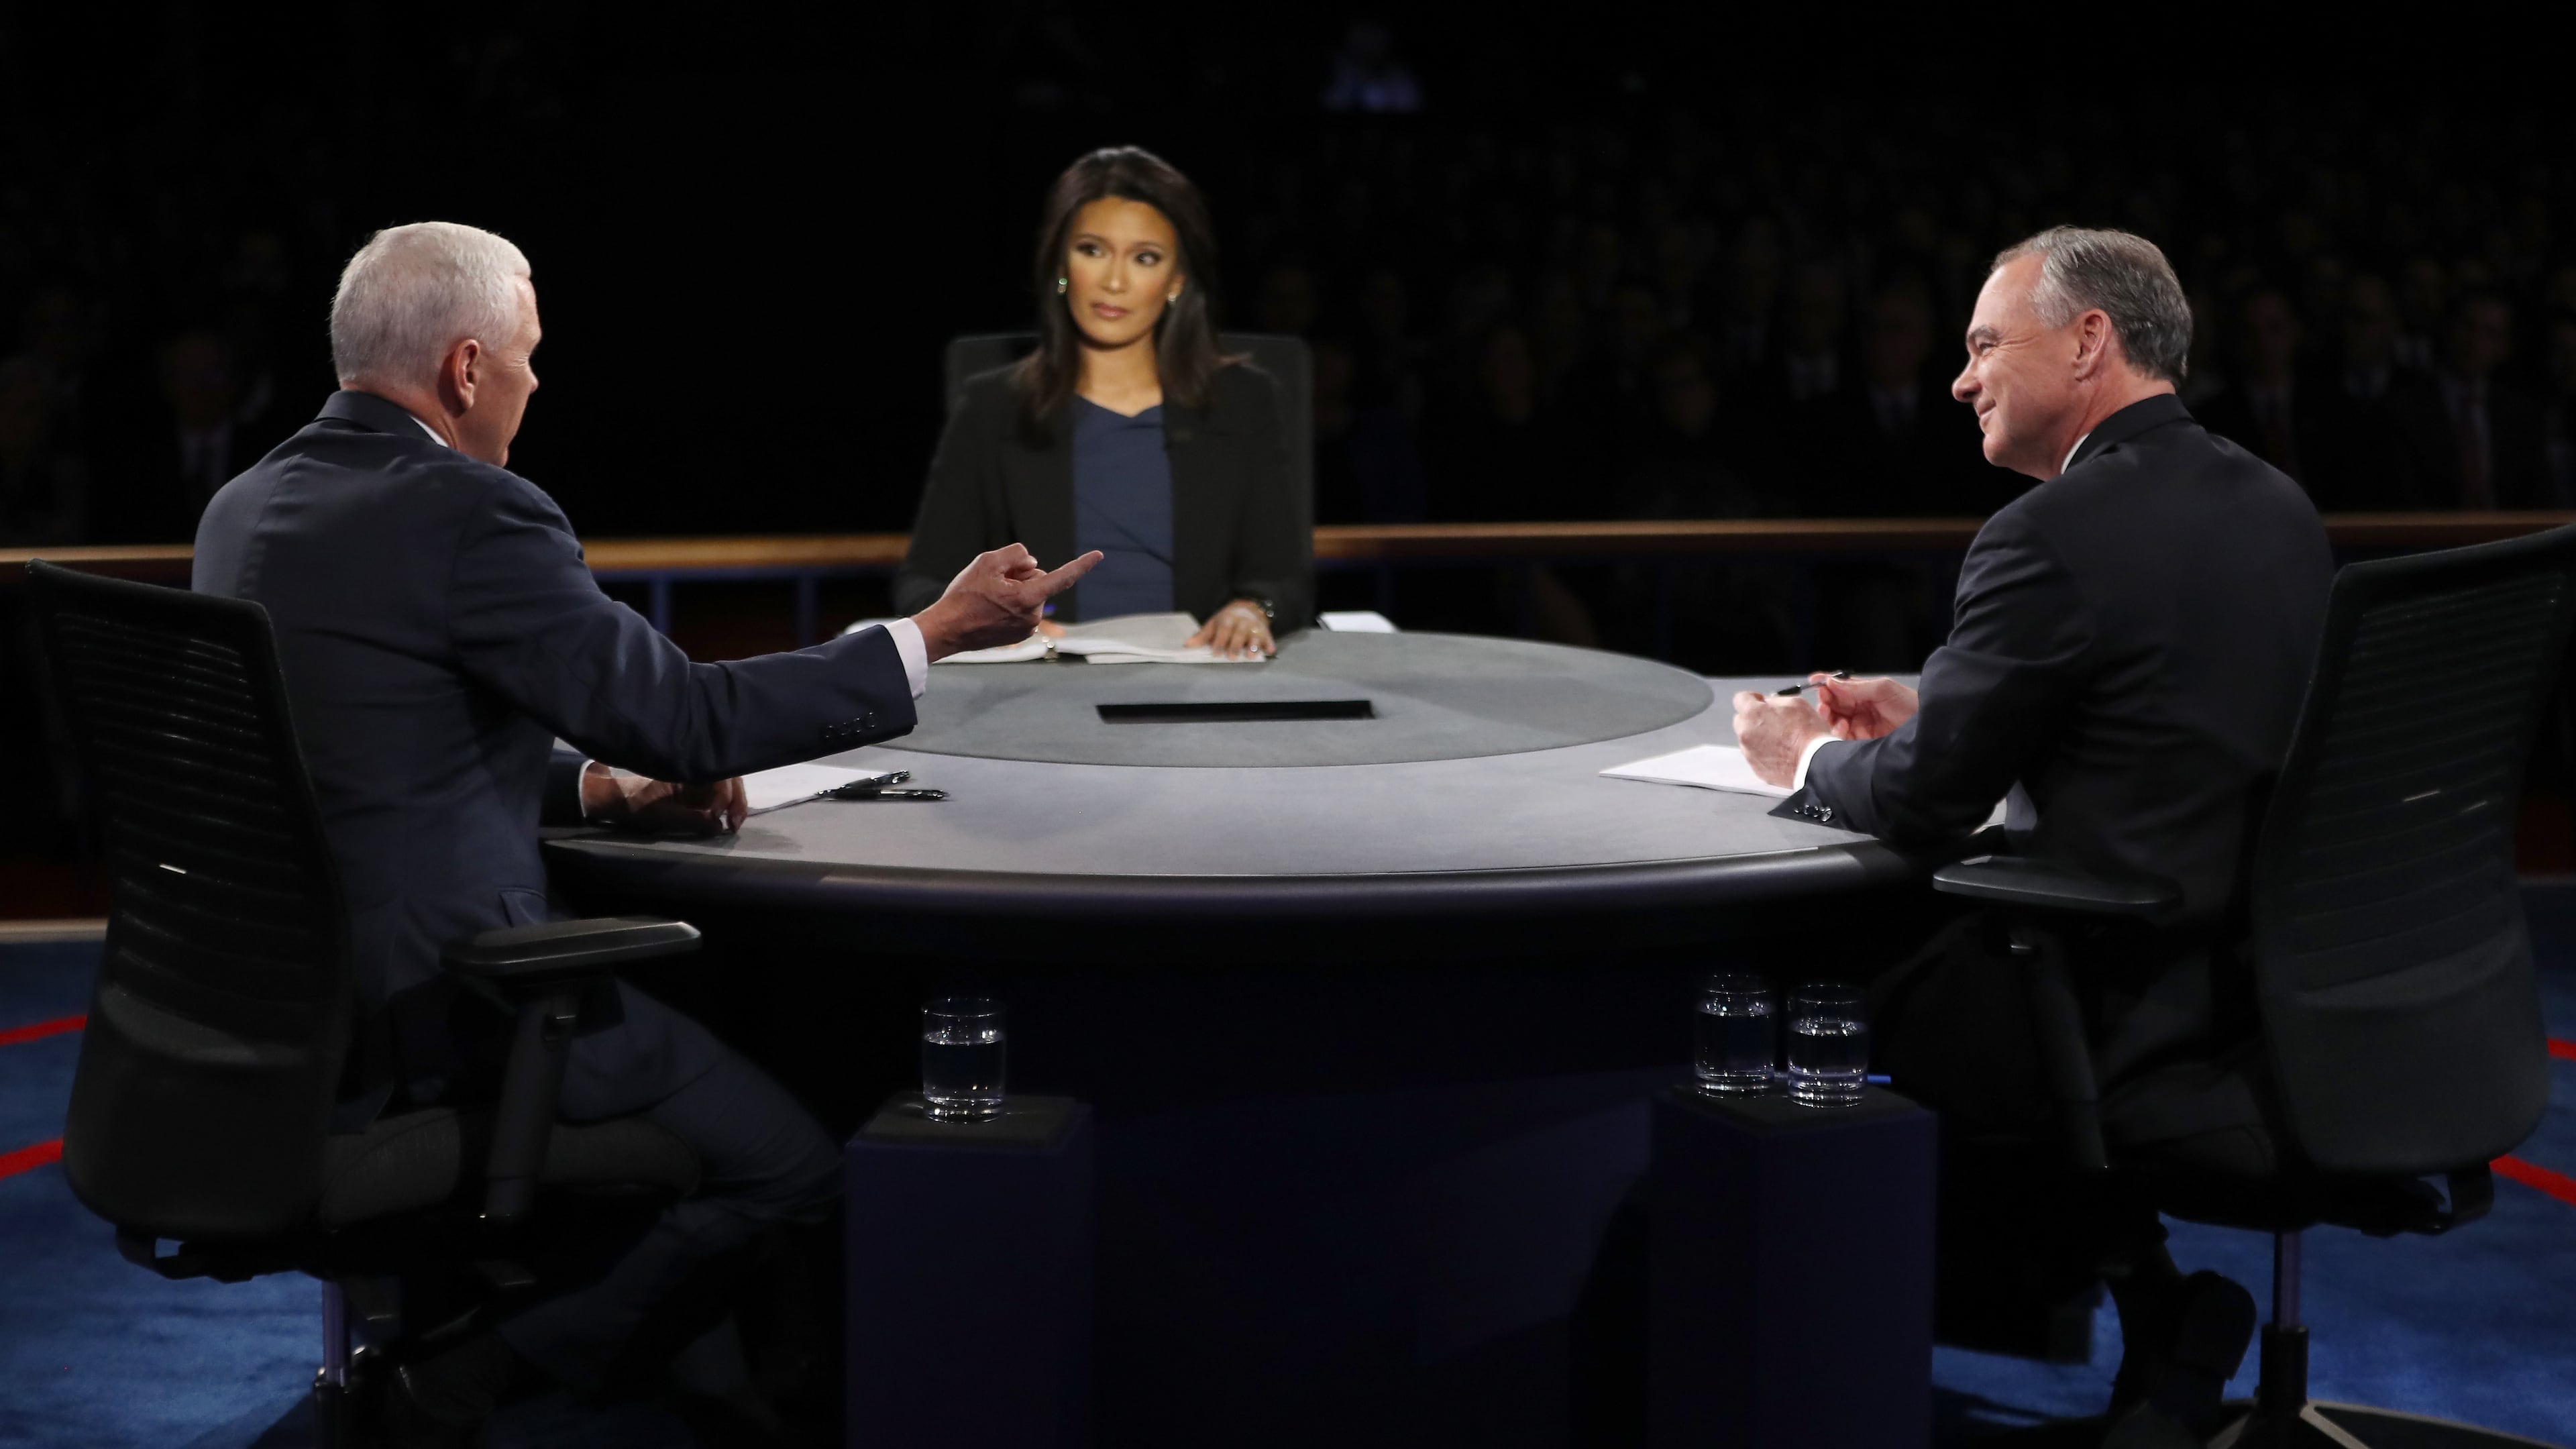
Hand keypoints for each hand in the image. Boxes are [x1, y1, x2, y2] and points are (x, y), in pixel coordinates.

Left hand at [581, 763, 746, 834]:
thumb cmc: (636, 804)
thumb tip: (719, 826)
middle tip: (735, 824)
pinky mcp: (694, 785)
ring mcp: (696, 775)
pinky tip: (726, 817)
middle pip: (728, 776)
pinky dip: (725, 803)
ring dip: (734, 802)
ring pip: (726, 782)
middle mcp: (695, 765)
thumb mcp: (663, 814)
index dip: (724, 796)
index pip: (718, 775)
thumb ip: (692, 820)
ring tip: (733, 823)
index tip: (720, 817)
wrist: (617, 799)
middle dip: (736, 799)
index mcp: (687, 765)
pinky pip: (716, 790)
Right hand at [912, 545, 1102, 659]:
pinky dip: (1012, 604)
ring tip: (989, 597)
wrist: (948, 629)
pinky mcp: (1020, 635)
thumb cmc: (965, 595)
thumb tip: (1032, 563)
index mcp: (1029, 598)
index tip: (1099, 555)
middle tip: (994, 582)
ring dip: (1016, 590)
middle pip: (1038, 581)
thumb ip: (1016, 555)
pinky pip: (1023, 609)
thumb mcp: (987, 562)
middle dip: (1022, 576)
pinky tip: (991, 608)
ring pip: (1031, 595)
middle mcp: (1033, 616)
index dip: (1081, 565)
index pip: (1062, 578)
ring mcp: (1028, 628)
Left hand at [1185, 599, 1274, 658]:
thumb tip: (1188, 645)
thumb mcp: (1214, 624)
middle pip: (1239, 633)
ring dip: (1253, 645)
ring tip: (1250, 655)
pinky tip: (1270, 650)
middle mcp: (1242, 622)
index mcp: (1228, 619)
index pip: (1224, 629)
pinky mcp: (1265, 631)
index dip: (1220, 641)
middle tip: (1232, 656)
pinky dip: (1269, 644)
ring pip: (1255, 636)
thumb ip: (1203, 636)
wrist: (1248, 607)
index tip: (1216, 652)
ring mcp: (1254, 627)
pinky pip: (1268, 638)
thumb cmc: (1228, 620)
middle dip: (1235, 645)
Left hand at [1730, 691, 1832, 787]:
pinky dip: (1764, 752)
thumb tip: (1769, 702)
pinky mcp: (1756, 768)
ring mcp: (1749, 752)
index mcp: (1753, 713)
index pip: (1741, 698)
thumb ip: (1775, 700)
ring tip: (1781, 739)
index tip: (1761, 702)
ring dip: (1759, 736)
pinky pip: (1756, 755)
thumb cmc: (1808, 734)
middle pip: (1741, 720)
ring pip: (1748, 739)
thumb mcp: (1796, 703)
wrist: (1815, 762)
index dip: (1753, 698)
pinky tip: (1781, 752)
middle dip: (1754, 718)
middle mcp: (1746, 733)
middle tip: (1774, 721)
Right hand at [1811, 674, 1917, 740]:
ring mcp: (1859, 725)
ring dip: (1829, 718)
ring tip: (1834, 717)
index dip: (1825, 684)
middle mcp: (1858, 708)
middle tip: (1824, 703)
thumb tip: (1830, 682)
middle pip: (1832, 704)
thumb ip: (1856, 687)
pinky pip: (1841, 737)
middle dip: (1824, 702)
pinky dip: (1837, 732)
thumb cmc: (1910, 704)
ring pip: (1834, 720)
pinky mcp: (1860, 741)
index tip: (1815, 682)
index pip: (1838, 687)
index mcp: (1863, 692)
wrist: (1925, 728)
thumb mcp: (1883, 689)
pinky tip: (1843, 728)